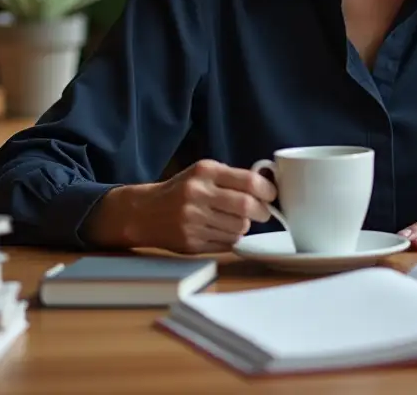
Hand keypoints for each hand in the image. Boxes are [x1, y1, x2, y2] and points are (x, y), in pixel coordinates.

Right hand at [87, 159, 276, 253]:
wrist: (144, 212)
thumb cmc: (182, 190)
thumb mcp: (204, 173)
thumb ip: (233, 177)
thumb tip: (269, 184)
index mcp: (204, 172)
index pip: (248, 181)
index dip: (267, 190)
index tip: (272, 195)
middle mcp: (197, 194)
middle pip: (246, 207)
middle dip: (262, 212)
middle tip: (263, 212)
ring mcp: (192, 220)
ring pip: (239, 228)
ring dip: (244, 225)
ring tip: (235, 220)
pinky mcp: (190, 242)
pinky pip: (226, 243)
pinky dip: (231, 238)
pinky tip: (220, 230)